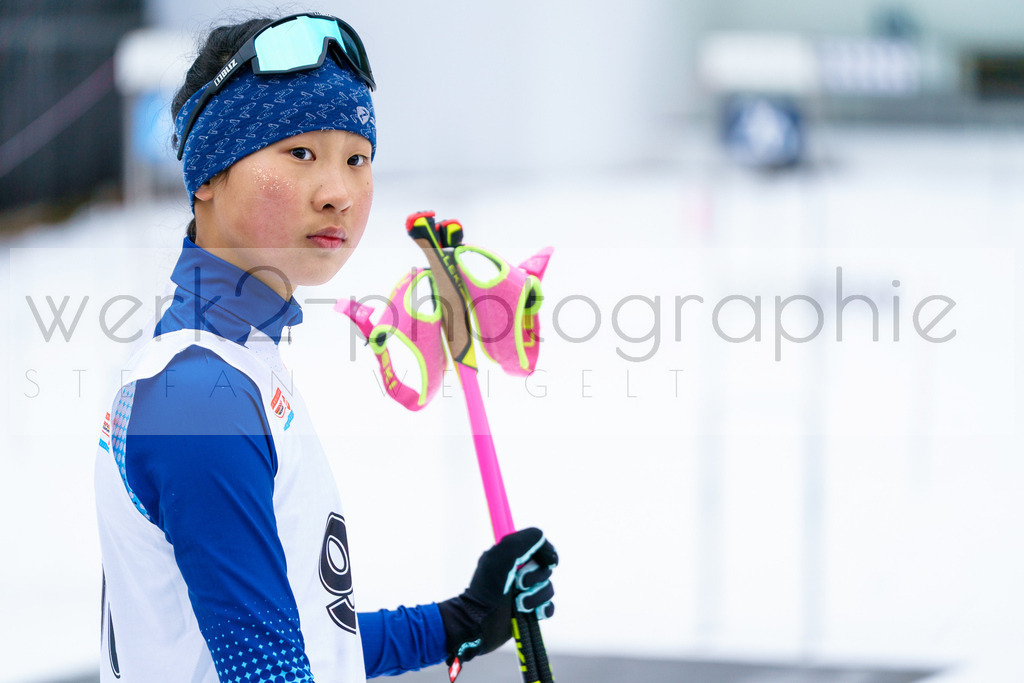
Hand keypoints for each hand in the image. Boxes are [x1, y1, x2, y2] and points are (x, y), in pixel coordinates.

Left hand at [437, 528, 557, 665]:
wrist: (478, 622)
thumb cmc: (487, 588)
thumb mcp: (503, 556)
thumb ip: (525, 541)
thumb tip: (544, 540)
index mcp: (512, 556)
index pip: (539, 546)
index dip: (546, 552)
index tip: (548, 560)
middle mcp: (519, 572)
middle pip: (546, 568)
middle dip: (535, 578)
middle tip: (518, 584)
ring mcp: (525, 592)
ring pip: (548, 589)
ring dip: (535, 597)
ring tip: (519, 604)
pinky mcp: (529, 611)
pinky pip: (548, 607)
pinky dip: (543, 610)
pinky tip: (532, 613)